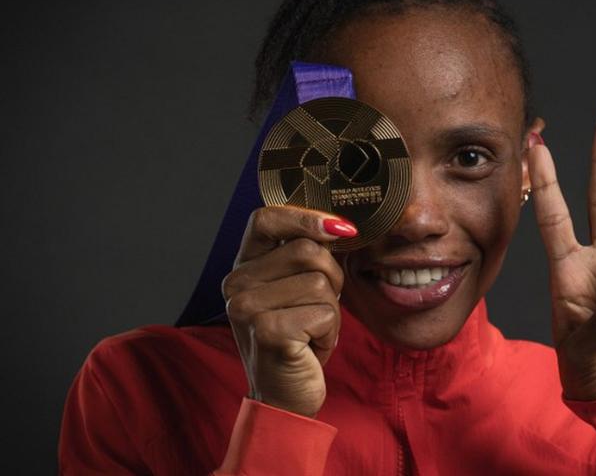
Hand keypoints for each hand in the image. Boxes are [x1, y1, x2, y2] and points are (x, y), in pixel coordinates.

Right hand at [221, 205, 356, 417]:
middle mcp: (236, 283)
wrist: (283, 397)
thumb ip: (306, 253)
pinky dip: (331, 332)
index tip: (341, 229)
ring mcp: (247, 307)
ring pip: (321, 281)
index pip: (267, 217)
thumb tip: (340, 224)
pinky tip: (311, 347)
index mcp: (243, 266)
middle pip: (308, 250)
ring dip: (331, 309)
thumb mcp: (297, 288)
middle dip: (331, 278)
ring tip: (311, 330)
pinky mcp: (268, 331)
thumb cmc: (298, 338)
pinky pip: (326, 312)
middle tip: (318, 308)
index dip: (306, 216)